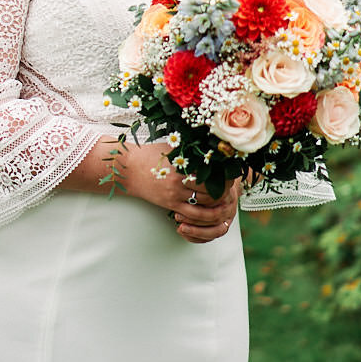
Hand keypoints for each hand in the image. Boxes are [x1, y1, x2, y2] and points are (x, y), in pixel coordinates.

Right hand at [120, 144, 238, 244]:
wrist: (128, 169)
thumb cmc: (149, 154)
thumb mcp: (172, 147)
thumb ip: (191, 150)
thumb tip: (213, 146)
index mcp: (181, 164)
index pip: (211, 172)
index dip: (225, 175)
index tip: (233, 172)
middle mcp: (179, 181)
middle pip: (210, 190)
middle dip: (224, 190)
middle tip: (232, 187)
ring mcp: (174, 195)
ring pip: (205, 205)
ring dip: (217, 204)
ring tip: (224, 199)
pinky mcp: (171, 205)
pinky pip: (193, 214)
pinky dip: (205, 215)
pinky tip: (210, 211)